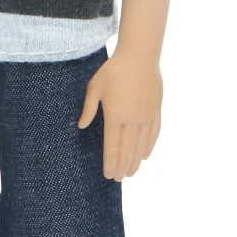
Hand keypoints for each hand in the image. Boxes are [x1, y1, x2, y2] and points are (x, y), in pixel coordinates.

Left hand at [79, 51, 162, 180]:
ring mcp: (146, 117)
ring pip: (141, 146)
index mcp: (115, 116)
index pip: (112, 147)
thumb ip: (89, 108)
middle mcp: (132, 120)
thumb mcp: (95, 87)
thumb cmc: (114, 70)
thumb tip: (81, 125)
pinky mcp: (156, 111)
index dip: (110, 163)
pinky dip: (149, 147)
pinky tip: (145, 156)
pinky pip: (154, 134)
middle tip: (118, 179)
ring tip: (131, 173)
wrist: (140, 57)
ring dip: (136, 161)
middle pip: (127, 150)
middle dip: (122, 167)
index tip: (108, 174)